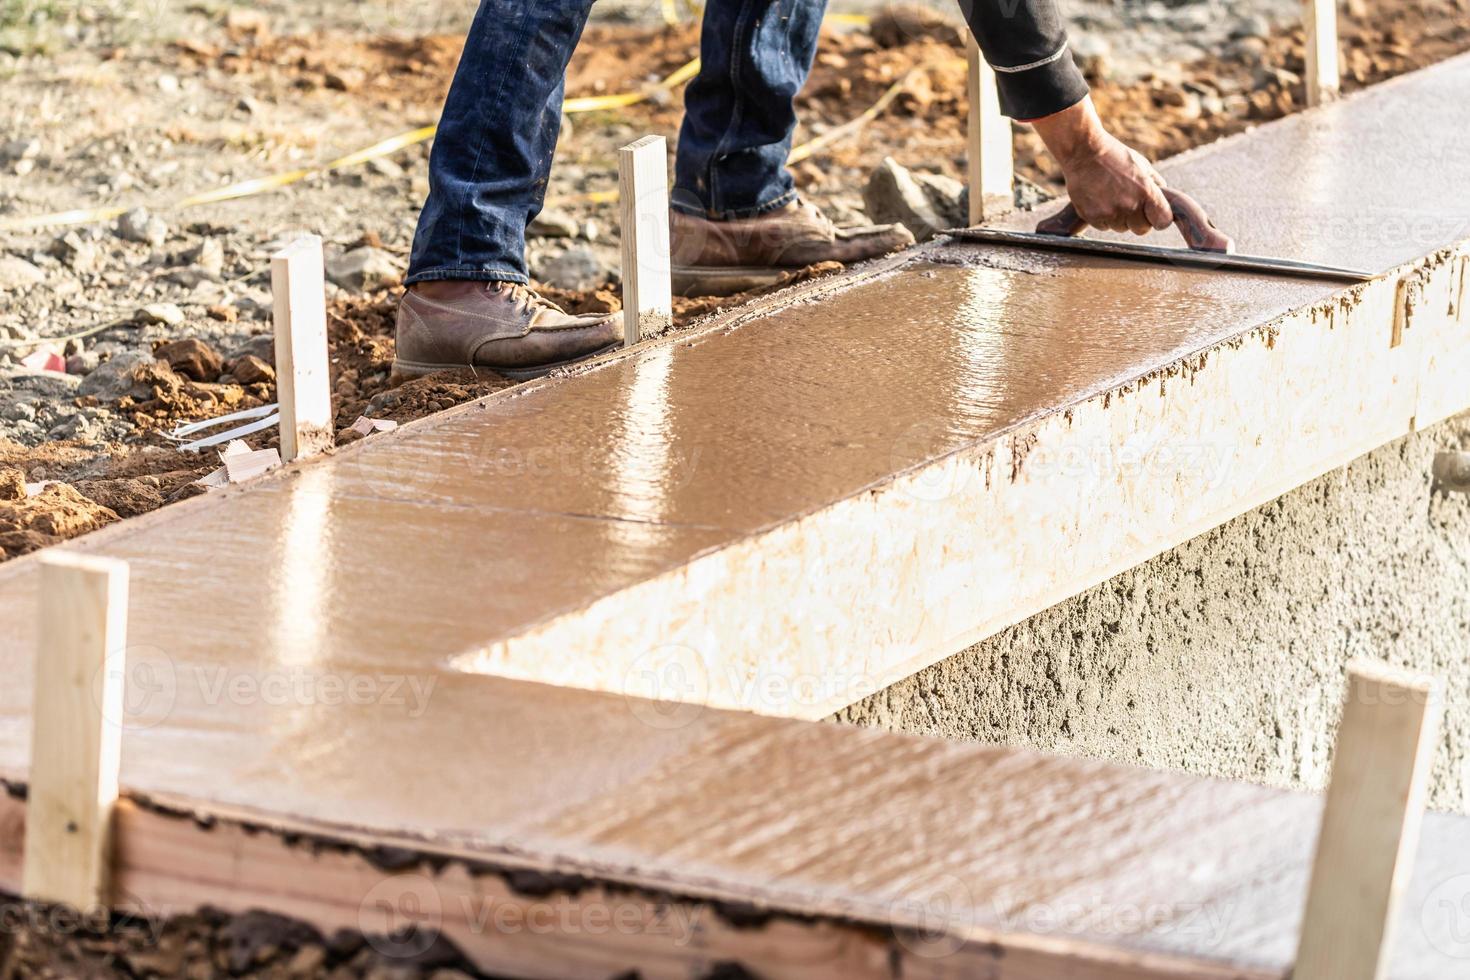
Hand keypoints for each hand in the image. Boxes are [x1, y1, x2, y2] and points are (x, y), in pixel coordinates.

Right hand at [1030, 97, 1171, 235]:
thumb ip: (1155, 184)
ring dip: (1118, 217)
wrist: (1083, 152)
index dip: (1159, 218)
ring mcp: (1109, 213)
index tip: (1154, 214)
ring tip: (1110, 196)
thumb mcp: (1141, 164)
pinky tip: (1099, 199)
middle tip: (1128, 202)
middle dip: (1137, 219)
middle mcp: (1129, 205)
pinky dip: (1102, 217)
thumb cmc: (1114, 155)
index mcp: (1146, 191)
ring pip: (1121, 228)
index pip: (1163, 221)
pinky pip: (1103, 226)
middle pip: (1141, 229)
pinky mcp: (1092, 217)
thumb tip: (1165, 199)